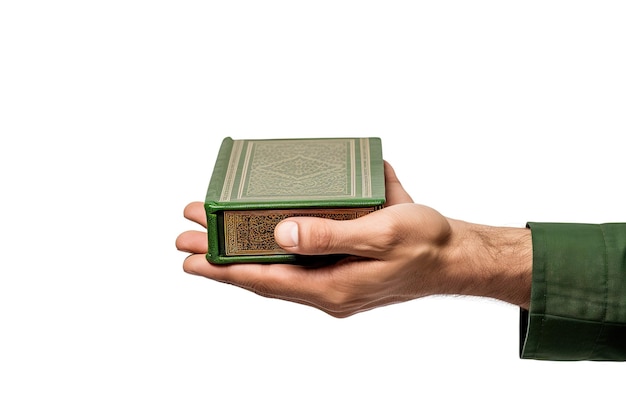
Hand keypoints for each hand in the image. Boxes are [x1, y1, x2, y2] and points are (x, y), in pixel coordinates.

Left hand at [176, 162, 530, 316]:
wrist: (454, 257)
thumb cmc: (424, 242)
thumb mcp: (380, 232)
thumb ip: (331, 234)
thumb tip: (282, 232)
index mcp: (333, 286)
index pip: (265, 278)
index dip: (225, 268)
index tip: (190, 257)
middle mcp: (328, 290)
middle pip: (263, 275)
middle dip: (223, 258)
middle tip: (187, 239)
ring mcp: (333, 283)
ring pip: (277, 269)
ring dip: (244, 253)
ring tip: (213, 237)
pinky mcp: (341, 271)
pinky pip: (296, 265)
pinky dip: (271, 251)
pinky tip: (262, 239)